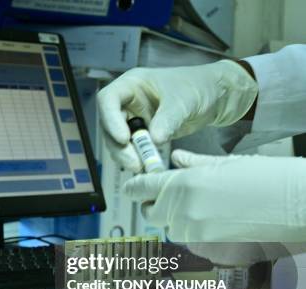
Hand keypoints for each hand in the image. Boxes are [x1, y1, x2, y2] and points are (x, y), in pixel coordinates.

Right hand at [97, 60, 257, 171]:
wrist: (218, 96)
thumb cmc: (200, 87)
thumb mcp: (184, 101)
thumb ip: (168, 120)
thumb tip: (153, 141)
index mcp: (132, 84)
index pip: (108, 100)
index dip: (110, 120)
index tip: (124, 139)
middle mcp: (128, 101)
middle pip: (109, 125)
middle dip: (119, 146)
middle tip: (134, 163)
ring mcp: (134, 118)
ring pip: (118, 140)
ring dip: (126, 156)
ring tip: (142, 167)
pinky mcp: (143, 133)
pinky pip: (133, 148)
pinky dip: (137, 158)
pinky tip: (147, 166)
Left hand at [123, 150, 305, 243]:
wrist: (299, 205)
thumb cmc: (268, 178)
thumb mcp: (226, 164)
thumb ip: (193, 164)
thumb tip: (175, 159)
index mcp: (182, 184)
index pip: (139, 189)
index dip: (133, 188)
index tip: (132, 188)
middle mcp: (182, 211)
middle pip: (150, 213)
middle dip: (157, 205)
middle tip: (174, 197)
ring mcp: (195, 235)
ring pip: (172, 229)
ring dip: (179, 220)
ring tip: (209, 207)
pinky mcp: (209, 251)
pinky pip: (192, 243)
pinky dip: (198, 234)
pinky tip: (220, 222)